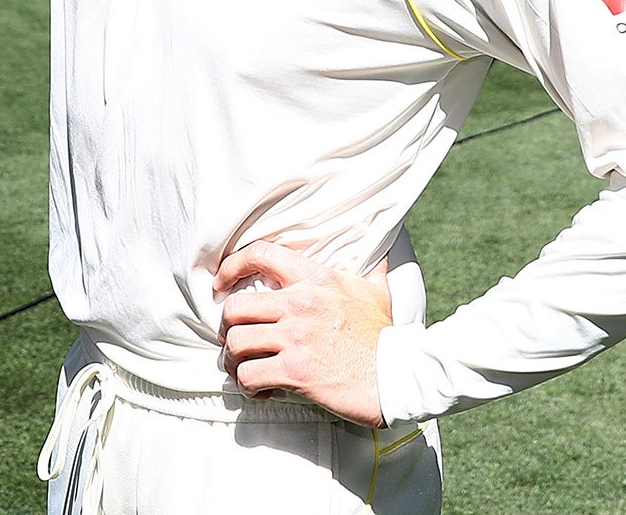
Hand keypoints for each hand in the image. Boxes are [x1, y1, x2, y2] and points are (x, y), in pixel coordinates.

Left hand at [214, 241, 391, 426]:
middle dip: (228, 326)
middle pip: (234, 307)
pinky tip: (262, 389)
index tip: (221, 282)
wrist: (404, 377)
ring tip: (245, 367)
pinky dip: (249, 385)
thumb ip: (370, 264)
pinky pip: (250, 375)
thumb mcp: (376, 290)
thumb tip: (383, 237)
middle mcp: (301, 304)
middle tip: (236, 340)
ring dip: (234, 359)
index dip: (231, 266)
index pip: (261, 254)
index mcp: (316, 279)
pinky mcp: (297, 371)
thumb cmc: (386, 335)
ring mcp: (297, 338)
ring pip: (236, 342)